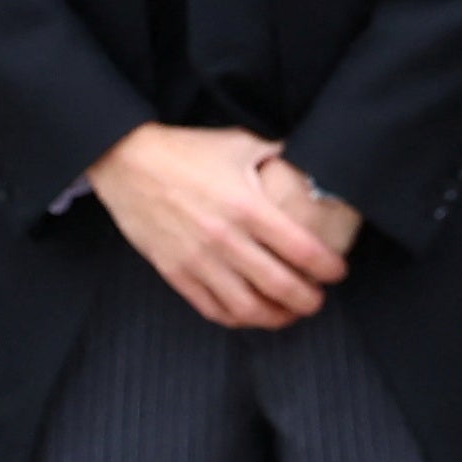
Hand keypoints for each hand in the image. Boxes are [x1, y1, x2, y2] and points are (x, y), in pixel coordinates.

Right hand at [89, 122, 351, 329]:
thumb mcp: (239, 143)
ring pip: (248, 308)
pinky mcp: (175, 272)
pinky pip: (214, 309)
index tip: (337, 272)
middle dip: (308, 300)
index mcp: (247, 207)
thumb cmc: (185, 151)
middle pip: (281, 287)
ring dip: (277, 317)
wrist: (125, 161)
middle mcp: (225, 238)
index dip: (328, 268)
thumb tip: (312, 162)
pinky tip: (253, 313)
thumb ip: (278, 154)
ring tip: (290, 312)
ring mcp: (198, 259)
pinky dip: (239, 318)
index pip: (302, 250)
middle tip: (318, 298)